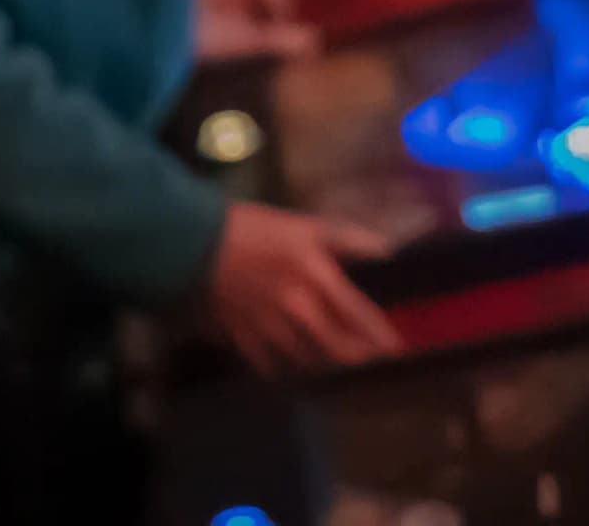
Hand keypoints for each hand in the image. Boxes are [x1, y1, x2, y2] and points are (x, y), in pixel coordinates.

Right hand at [202, 201, 400, 372]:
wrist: (192, 243)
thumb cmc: (251, 227)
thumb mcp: (302, 224)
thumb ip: (345, 238)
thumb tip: (385, 249)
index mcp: (317, 278)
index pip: (359, 315)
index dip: (380, 334)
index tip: (396, 346)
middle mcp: (300, 311)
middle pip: (338, 348)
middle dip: (357, 356)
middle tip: (367, 359)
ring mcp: (271, 330)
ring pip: (307, 359)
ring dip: (323, 361)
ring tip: (331, 361)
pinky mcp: (243, 339)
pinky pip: (269, 364)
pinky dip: (280, 365)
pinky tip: (284, 364)